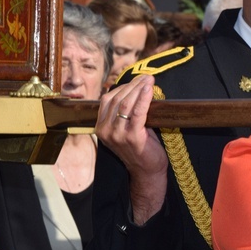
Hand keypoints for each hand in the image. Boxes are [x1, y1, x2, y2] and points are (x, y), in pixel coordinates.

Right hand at [95, 75, 168, 223]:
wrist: (147, 171)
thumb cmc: (141, 148)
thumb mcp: (126, 129)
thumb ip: (124, 112)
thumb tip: (134, 88)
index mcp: (101, 127)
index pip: (108, 99)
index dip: (123, 86)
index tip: (138, 79)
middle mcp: (105, 131)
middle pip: (116, 99)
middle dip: (133, 85)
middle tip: (146, 77)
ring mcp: (117, 135)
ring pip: (125, 103)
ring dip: (139, 89)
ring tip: (149, 80)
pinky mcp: (132, 137)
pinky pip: (137, 112)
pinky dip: (144, 98)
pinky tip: (150, 89)